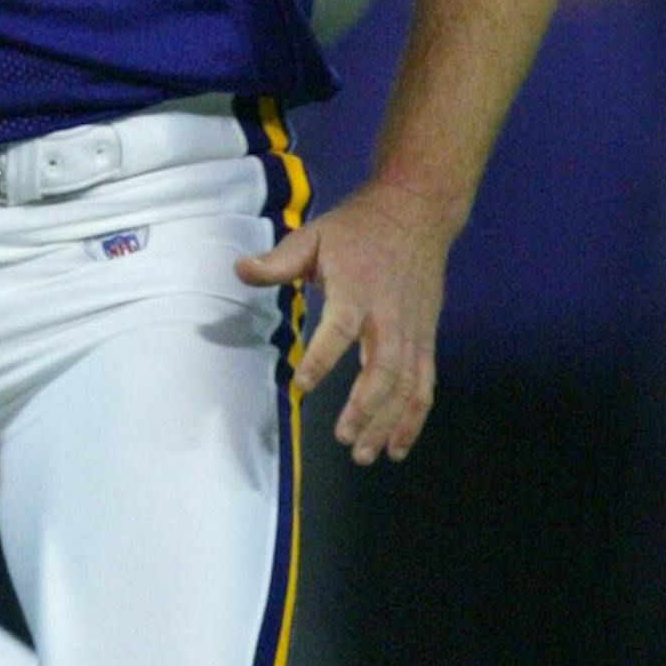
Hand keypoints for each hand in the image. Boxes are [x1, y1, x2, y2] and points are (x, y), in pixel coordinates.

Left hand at [236, 180, 454, 464]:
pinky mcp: (426, 338)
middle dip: (364, 408)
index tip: (302, 385)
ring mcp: (412, 331)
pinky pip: (424, 385)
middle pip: (383, 369)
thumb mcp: (313, 235)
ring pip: (406, 386)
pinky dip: (414, 419)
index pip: (339, 329)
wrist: (417, 212)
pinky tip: (397, 447)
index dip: (323, 359)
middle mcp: (389, 316)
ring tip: (364, 453)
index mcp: (356, 289)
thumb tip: (238, 269)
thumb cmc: (358, 228)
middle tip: (341, 438)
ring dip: (387, 423)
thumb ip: (278, 261)